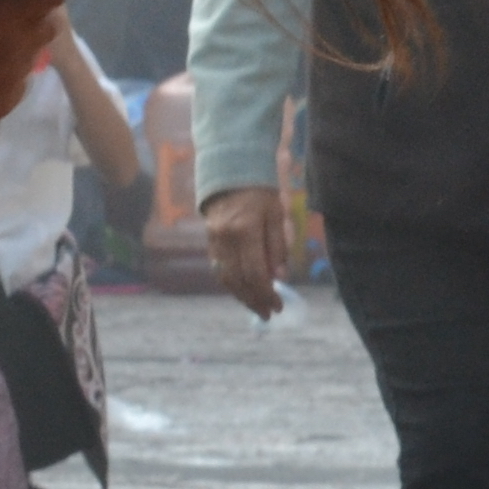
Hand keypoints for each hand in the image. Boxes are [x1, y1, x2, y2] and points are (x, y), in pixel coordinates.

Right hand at [200, 183, 289, 320]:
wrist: (228, 174)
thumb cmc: (259, 192)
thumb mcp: (276, 214)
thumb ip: (277, 245)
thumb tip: (278, 276)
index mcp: (245, 231)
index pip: (255, 272)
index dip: (266, 293)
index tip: (278, 306)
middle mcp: (226, 240)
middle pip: (239, 280)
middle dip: (254, 300)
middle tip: (268, 314)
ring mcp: (214, 243)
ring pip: (226, 278)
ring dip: (241, 296)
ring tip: (256, 307)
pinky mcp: (210, 243)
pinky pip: (219, 270)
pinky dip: (231, 284)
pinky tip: (242, 291)